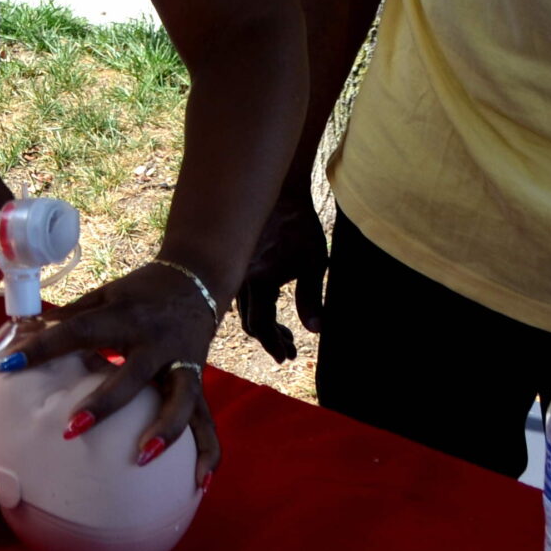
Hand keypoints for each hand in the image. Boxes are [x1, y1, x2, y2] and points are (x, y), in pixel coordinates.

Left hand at [9, 261, 221, 484]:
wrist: (197, 278)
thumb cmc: (141, 291)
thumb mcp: (105, 294)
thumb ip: (70, 315)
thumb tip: (22, 330)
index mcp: (124, 316)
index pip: (78, 330)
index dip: (43, 347)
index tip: (8, 365)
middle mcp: (155, 342)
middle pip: (131, 375)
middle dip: (105, 404)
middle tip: (70, 430)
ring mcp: (182, 363)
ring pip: (181, 400)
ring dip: (164, 431)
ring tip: (141, 458)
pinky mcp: (199, 380)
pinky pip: (208, 420)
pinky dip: (209, 452)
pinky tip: (200, 482)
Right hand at [240, 181, 326, 363]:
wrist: (277, 193)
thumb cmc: (299, 225)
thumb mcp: (314, 262)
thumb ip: (312, 297)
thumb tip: (315, 330)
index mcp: (259, 281)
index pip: (261, 325)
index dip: (274, 344)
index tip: (288, 356)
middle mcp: (240, 279)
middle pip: (249, 324)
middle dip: (270, 339)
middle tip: (290, 349)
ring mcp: (234, 271)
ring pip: (242, 311)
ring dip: (262, 325)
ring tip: (286, 334)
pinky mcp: (235, 264)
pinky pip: (238, 296)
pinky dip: (254, 308)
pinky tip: (268, 309)